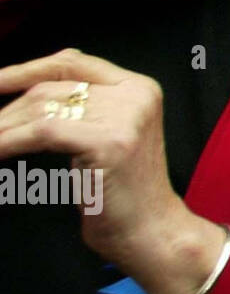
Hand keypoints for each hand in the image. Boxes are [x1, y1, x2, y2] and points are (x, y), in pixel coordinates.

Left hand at [0, 49, 225, 293]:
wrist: (151, 231)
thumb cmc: (123, 192)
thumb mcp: (108, 136)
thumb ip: (83, 109)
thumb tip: (20, 96)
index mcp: (139, 87)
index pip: (73, 62)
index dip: (26, 69)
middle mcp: (135, 94)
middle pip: (52, 87)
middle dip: (8, 109)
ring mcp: (125, 117)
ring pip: (42, 109)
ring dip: (3, 128)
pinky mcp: (108, 141)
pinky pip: (42, 132)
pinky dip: (9, 142)